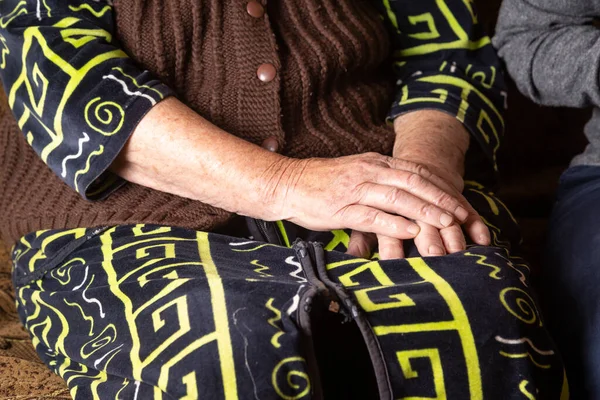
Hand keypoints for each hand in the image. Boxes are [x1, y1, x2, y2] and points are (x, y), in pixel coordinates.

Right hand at [264, 152, 471, 239]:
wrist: (287, 183)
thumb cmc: (321, 183)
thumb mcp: (355, 175)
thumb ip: (380, 181)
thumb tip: (406, 194)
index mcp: (374, 163)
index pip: (415, 171)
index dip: (440, 185)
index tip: (459, 200)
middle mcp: (368, 172)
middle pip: (412, 182)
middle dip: (440, 198)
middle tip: (462, 213)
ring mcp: (354, 190)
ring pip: (397, 198)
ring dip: (424, 210)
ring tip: (446, 223)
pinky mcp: (341, 209)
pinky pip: (372, 216)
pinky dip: (394, 224)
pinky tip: (411, 231)